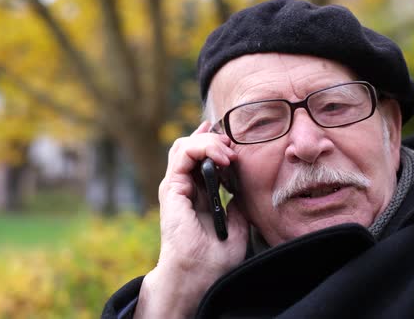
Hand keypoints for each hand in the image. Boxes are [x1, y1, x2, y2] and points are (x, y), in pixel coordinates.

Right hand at [135, 121, 248, 317]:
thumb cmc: (213, 260)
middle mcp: (184, 188)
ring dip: (209, 140)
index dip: (213, 143)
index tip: (232, 139)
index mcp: (196, 195)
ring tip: (228, 151)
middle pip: (192, 147)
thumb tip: (241, 189)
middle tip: (233, 146)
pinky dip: (203, 147)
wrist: (198, 275)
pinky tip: (222, 157)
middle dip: (213, 138)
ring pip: (186, 145)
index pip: (199, 158)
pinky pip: (183, 154)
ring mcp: (176, 187)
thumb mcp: (236, 226)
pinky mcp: (172, 188)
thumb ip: (236, 205)